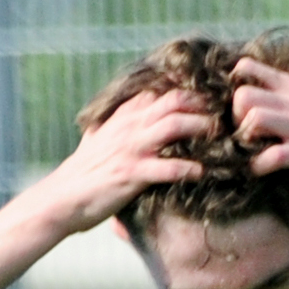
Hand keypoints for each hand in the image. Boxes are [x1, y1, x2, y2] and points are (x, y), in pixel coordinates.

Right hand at [27, 83, 216, 233]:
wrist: (62, 198)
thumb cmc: (83, 171)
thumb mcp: (99, 137)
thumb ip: (118, 122)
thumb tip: (133, 112)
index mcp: (124, 115)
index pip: (161, 91)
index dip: (189, 92)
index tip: (212, 99)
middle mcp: (129, 126)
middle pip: (174, 101)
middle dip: (203, 105)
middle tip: (226, 116)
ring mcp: (131, 148)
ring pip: (173, 126)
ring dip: (201, 129)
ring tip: (221, 138)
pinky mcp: (131, 173)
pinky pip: (168, 168)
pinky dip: (189, 169)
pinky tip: (203, 173)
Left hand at [229, 58, 288, 191]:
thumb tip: (285, 82)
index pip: (249, 68)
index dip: (233, 87)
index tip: (237, 107)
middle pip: (243, 94)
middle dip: (234, 116)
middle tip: (242, 134)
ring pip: (254, 118)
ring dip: (244, 139)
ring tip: (252, 151)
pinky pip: (271, 157)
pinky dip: (259, 167)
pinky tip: (263, 171)